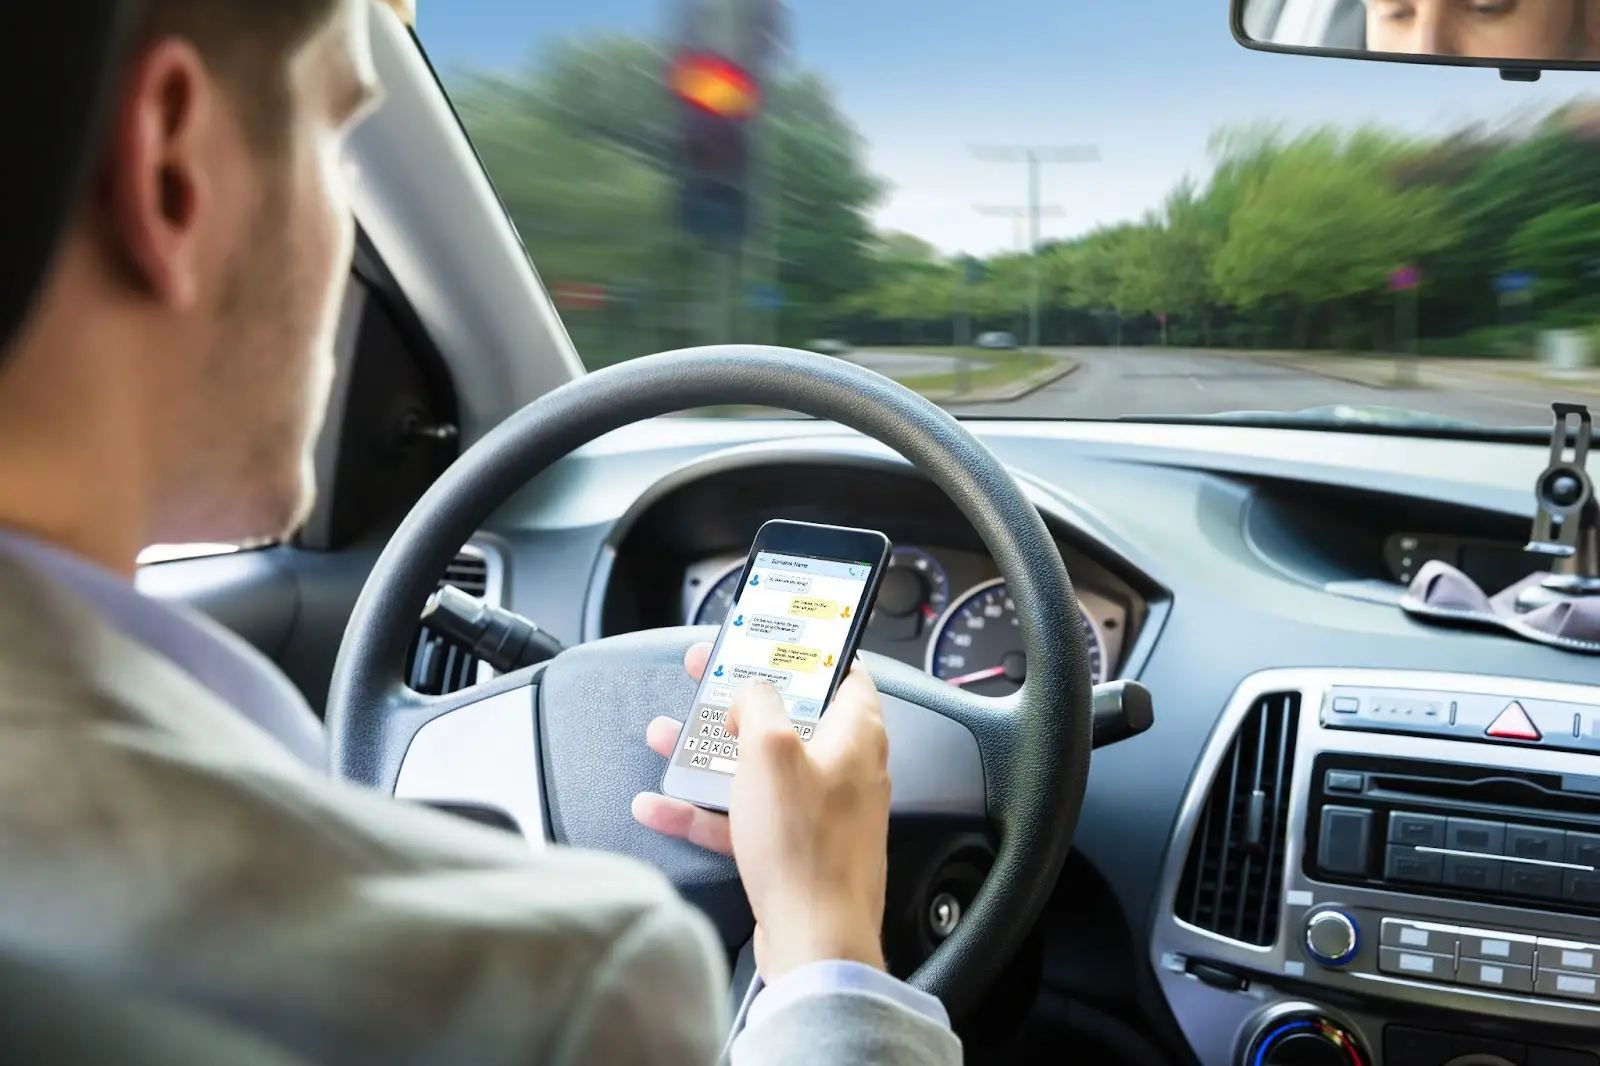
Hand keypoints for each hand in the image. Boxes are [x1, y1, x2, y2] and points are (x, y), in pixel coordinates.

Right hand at [632, 642, 891, 980]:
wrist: (814, 941)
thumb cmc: (805, 847)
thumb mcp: (770, 751)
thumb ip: (760, 703)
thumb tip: (753, 689)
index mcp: (855, 734)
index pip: (842, 671)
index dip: (804, 650)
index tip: (766, 637)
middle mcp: (845, 769)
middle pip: (788, 717)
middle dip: (737, 699)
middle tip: (702, 679)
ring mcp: (820, 812)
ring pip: (759, 767)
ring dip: (709, 752)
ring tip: (665, 736)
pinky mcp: (795, 850)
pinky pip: (745, 818)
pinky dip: (705, 809)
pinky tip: (660, 805)